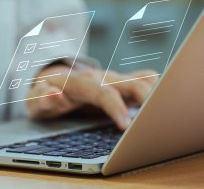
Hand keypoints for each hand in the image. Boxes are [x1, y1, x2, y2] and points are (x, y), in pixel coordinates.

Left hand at [27, 65, 157, 129]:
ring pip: (142, 78)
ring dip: (157, 92)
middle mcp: (100, 77)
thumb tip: (54, 94)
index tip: (126, 127)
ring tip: (169, 112)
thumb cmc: (43, 95)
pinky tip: (165, 102)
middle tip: (158, 120)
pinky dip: (158, 87)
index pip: (102, 92)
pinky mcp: (121, 82)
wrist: (49, 82)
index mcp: (80, 81)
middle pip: (130, 81)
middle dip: (147, 98)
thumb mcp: (34, 101)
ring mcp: (113, 78)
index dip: (116, 107)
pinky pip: (145, 78)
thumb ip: (42, 99)